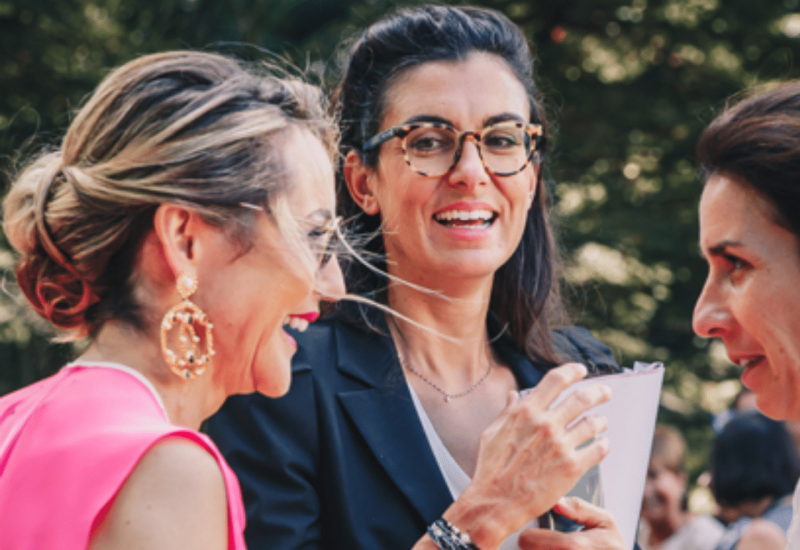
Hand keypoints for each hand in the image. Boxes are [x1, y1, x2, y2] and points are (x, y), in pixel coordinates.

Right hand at [444, 362, 611, 549]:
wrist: (494, 503)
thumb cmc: (490, 470)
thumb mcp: (491, 433)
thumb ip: (507, 412)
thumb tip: (515, 395)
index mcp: (525, 412)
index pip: (555, 380)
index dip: (572, 371)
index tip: (580, 370)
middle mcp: (545, 424)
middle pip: (582, 397)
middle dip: (598, 392)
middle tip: (605, 393)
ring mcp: (560, 446)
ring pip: (593, 423)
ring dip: (601, 421)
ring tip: (602, 422)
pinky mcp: (572, 468)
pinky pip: (598, 450)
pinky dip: (603, 445)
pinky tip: (602, 445)